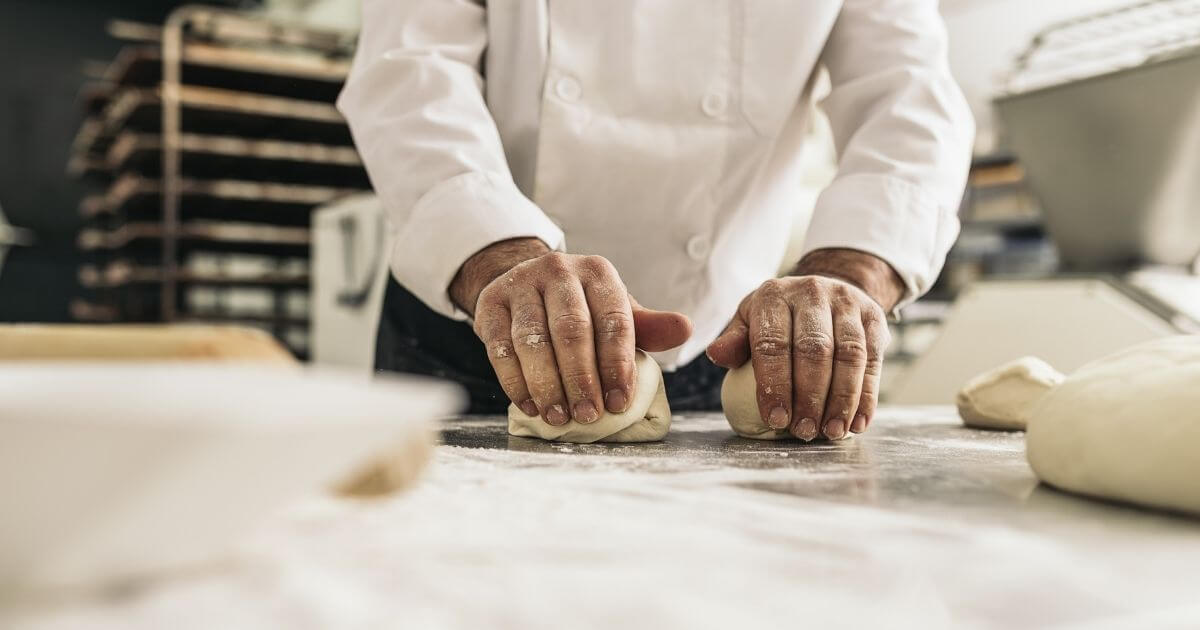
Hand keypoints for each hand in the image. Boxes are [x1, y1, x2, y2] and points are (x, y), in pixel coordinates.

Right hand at [451, 238, 691, 425]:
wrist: (525, 285)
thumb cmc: (580, 307)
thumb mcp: (615, 312)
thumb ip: (648, 327)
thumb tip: (686, 330)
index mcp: (597, 272)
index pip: (614, 320)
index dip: (618, 365)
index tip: (620, 403)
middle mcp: (558, 270)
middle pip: (571, 330)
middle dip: (581, 379)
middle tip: (589, 415)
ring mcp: (520, 284)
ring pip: (532, 340)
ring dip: (547, 385)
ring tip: (559, 417)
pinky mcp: (489, 304)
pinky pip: (500, 348)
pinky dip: (515, 382)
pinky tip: (531, 406)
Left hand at [706, 249, 901, 440]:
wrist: (825, 291)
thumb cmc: (779, 318)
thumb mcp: (750, 321)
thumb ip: (735, 341)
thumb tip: (717, 355)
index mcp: (774, 296)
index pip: (773, 343)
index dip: (775, 384)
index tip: (776, 419)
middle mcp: (812, 293)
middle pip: (814, 350)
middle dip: (809, 396)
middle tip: (804, 431)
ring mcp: (847, 303)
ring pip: (849, 355)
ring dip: (841, 400)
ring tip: (831, 432)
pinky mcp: (874, 317)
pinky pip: (873, 360)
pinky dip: (867, 396)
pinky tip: (857, 422)